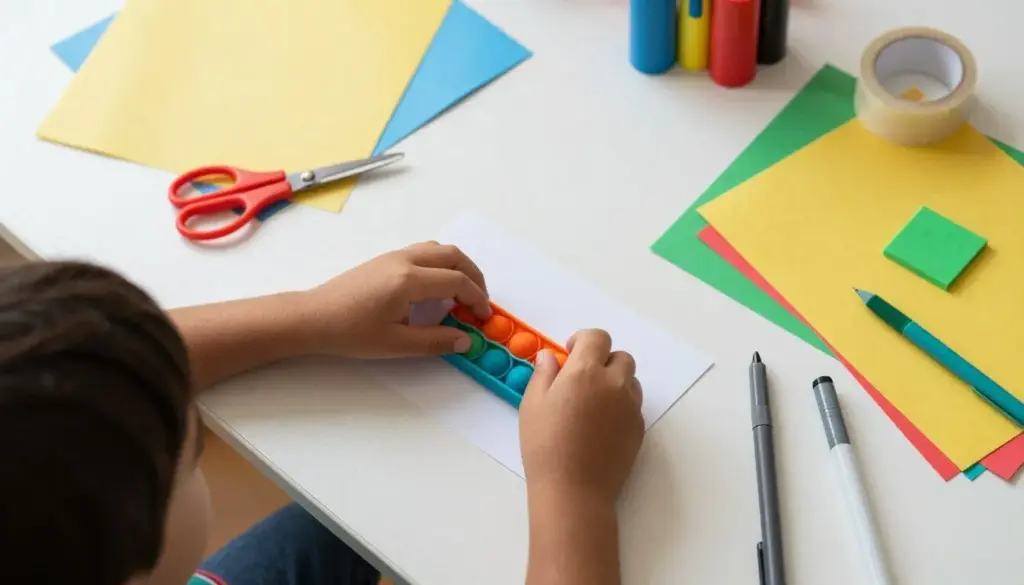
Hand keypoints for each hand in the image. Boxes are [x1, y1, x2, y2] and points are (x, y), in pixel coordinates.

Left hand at [301, 241, 491, 357]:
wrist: (313, 317)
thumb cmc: (350, 332)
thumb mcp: (395, 344)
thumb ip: (435, 341)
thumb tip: (465, 341)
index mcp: (410, 280)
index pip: (457, 281)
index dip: (477, 298)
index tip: (483, 318)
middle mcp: (405, 260)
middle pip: (453, 256)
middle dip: (474, 277)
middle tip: (480, 301)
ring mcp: (394, 256)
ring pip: (438, 250)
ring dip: (458, 267)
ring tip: (462, 293)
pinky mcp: (385, 259)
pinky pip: (424, 252)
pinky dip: (441, 265)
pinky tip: (436, 289)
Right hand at [519, 329, 643, 503]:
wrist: (574, 491)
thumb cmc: (545, 446)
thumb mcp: (532, 405)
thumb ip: (544, 374)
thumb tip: (551, 357)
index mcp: (586, 372)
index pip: (598, 338)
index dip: (584, 340)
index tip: (571, 352)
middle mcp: (614, 384)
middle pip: (620, 356)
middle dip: (602, 360)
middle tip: (582, 379)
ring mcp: (631, 407)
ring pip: (631, 381)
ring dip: (615, 381)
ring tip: (593, 403)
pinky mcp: (639, 430)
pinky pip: (634, 406)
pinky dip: (621, 406)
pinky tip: (601, 426)